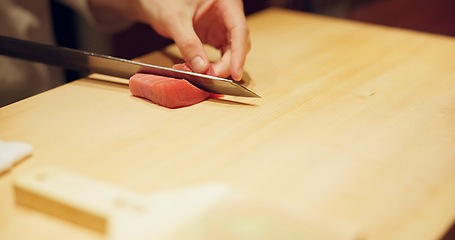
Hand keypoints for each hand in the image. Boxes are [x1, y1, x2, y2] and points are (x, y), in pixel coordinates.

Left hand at [90, 0, 249, 79]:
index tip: (235, 73)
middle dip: (227, 64)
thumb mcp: (174, 19)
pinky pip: (219, 54)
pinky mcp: (213, 35)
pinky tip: (199, 70)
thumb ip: (188, 43)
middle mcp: (227, 14)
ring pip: (230, 51)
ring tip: (202, 74)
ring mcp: (221, 26)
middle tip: (210, 77)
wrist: (151, 0)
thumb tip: (202, 68)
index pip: (239, 30)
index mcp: (226, 2)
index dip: (239, 54)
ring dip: (219, 66)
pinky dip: (210, 64)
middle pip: (237, 43)